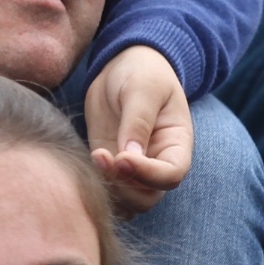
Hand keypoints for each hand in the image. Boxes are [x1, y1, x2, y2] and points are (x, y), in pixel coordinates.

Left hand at [84, 44, 193, 215]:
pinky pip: (105, 187)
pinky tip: (86, 159)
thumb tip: (130, 157)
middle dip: (124, 186)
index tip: (122, 158)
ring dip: (108, 188)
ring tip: (94, 157)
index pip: (171, 175)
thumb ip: (137, 121)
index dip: (148, 174)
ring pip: (125, 200)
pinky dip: (95, 183)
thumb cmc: (142, 72)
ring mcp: (132, 166)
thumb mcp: (143, 89)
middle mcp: (157, 162)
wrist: (124, 64)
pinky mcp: (109, 162)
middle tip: (102, 158)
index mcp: (176, 144)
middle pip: (147, 197)